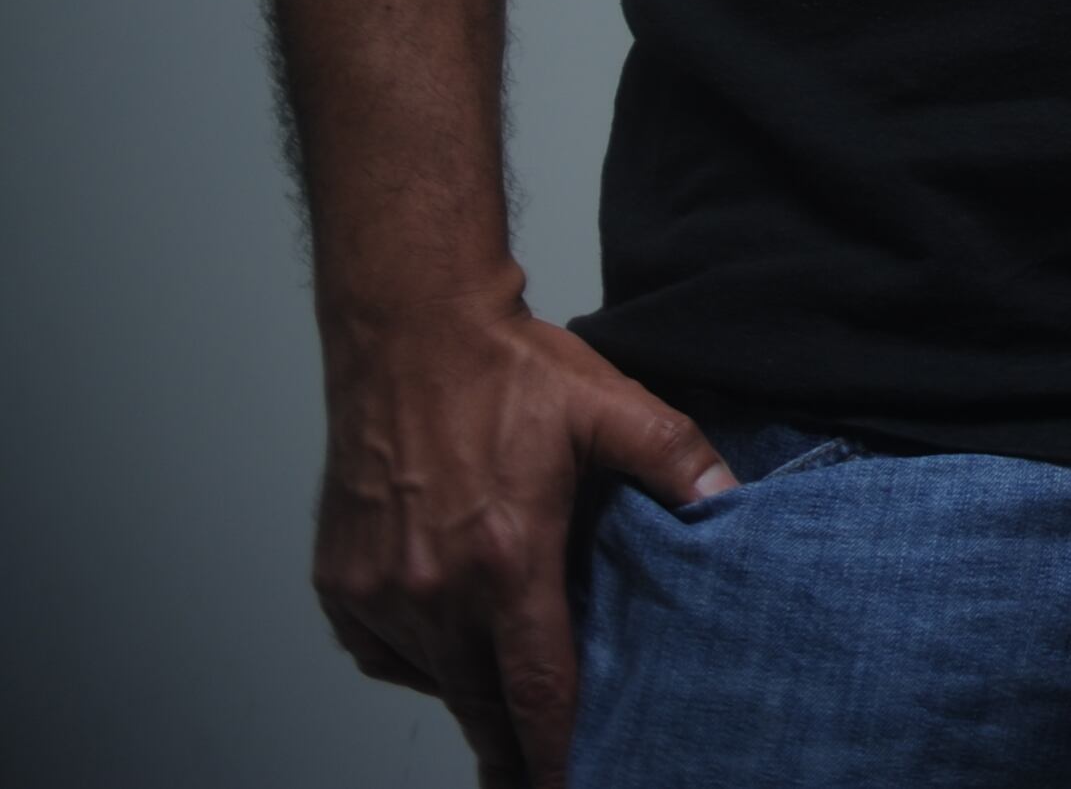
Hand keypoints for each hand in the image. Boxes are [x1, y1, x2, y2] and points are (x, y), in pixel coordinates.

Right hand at [310, 290, 735, 786]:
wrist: (406, 327)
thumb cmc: (500, 367)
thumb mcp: (608, 405)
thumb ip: (674, 457)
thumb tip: (728, 499)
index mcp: (506, 558)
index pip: (537, 689)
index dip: (557, 752)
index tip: (571, 785)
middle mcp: (435, 589)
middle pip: (482, 706)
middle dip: (516, 744)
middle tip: (544, 766)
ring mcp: (381, 591)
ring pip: (435, 682)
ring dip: (472, 690)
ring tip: (509, 688)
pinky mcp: (341, 584)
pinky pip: (386, 655)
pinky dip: (420, 657)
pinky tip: (452, 635)